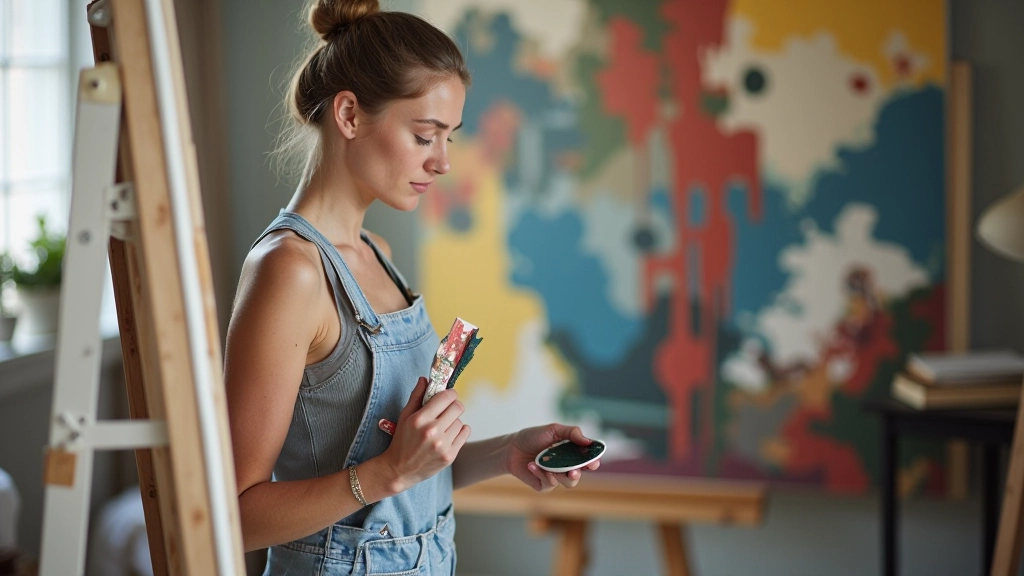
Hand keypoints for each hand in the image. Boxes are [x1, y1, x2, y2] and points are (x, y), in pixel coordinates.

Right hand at [382, 377, 471, 491]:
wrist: (400, 470)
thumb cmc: (401, 441)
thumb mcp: (404, 416)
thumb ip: (416, 396)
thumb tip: (425, 379)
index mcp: (420, 419)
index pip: (446, 397)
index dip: (449, 394)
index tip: (448, 396)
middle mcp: (432, 431)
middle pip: (458, 407)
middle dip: (453, 406)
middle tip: (447, 410)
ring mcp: (442, 445)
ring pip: (461, 421)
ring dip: (454, 421)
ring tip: (443, 427)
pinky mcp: (449, 456)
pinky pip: (465, 433)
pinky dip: (459, 431)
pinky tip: (449, 434)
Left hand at [505, 424, 599, 491]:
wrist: (511, 448)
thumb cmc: (532, 437)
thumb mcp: (553, 429)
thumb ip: (572, 433)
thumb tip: (588, 441)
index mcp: (571, 453)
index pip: (587, 460)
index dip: (593, 462)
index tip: (593, 462)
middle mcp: (566, 466)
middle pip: (579, 474)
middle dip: (577, 473)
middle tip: (573, 471)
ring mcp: (556, 477)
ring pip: (567, 483)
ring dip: (559, 475)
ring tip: (547, 466)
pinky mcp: (544, 485)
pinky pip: (549, 484)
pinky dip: (541, 473)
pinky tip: (532, 465)